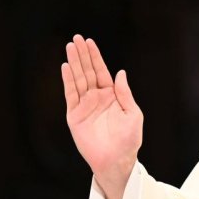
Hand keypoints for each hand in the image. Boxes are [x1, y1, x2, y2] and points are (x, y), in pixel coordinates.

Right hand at [62, 35, 142, 198]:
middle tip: (75, 38)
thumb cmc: (128, 139)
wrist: (117, 160)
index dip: (95, 56)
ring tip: (69, 48)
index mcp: (111, 96)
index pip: (101, 71)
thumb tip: (120, 72)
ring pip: (78, 80)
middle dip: (82, 55)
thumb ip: (124, 93)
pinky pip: (71, 95)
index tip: (88, 42)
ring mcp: (85, 106)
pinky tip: (66, 68)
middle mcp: (96, 98)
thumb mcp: (132, 113)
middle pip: (88, 72)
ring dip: (74, 64)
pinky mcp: (75, 116)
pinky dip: (68, 81)